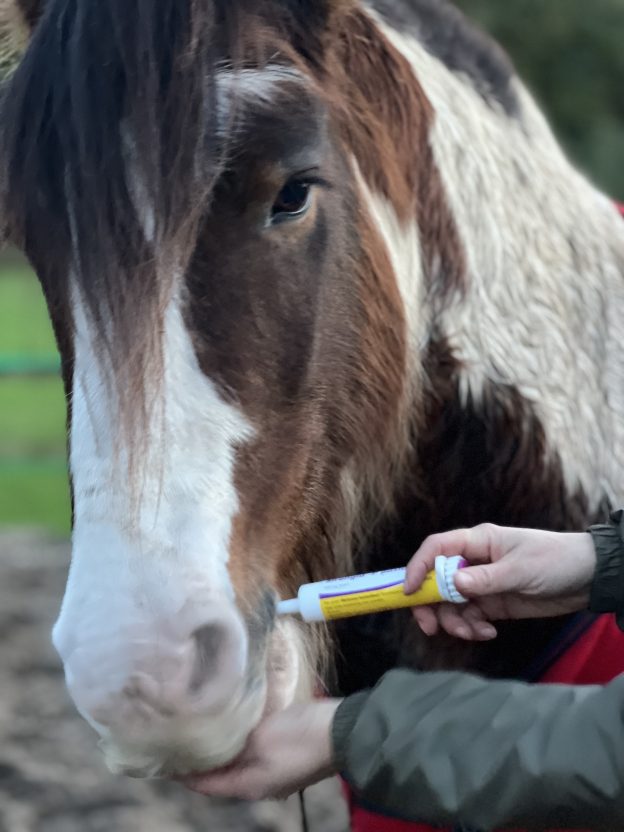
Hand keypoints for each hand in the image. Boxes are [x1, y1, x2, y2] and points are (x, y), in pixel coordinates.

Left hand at [183, 700, 340, 801]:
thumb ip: (231, 742)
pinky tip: (232, 720)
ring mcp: (272, 771)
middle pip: (219, 775)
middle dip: (199, 759)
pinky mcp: (283, 755)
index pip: (204, 784)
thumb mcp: (259, 737)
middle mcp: (257, 784)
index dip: (181, 773)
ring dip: (218, 748)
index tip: (160, 757)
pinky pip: (251, 751)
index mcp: (248, 786)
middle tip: (178, 736)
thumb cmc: (298, 737)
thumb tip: (206, 742)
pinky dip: (237, 740)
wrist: (343, 731)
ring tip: (200, 725)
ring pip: (235, 762)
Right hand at [405, 524, 595, 640]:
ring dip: (456, 622)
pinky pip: (470, 617)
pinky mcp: (493, 603)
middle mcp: (474, 561)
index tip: (408, 592)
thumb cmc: (555, 560)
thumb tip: (452, 583)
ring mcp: (482, 583)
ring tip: (475, 632)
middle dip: (430, 605)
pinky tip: (489, 633)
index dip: (418, 567)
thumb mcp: (520, 570)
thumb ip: (485, 579)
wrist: (587, 579)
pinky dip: (473, 628)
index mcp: (478, 542)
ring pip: (451, 604)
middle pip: (437, 581)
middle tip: (430, 627)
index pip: (436, 548)